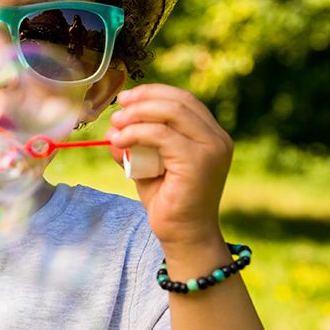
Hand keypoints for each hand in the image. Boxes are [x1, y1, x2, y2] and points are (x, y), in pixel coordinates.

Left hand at [105, 84, 231, 249]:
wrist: (184, 236)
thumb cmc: (168, 202)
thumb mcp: (147, 166)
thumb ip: (134, 145)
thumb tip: (111, 128)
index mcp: (211, 136)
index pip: (183, 100)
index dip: (153, 93)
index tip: (126, 99)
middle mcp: (217, 138)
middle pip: (179, 100)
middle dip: (144, 99)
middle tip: (118, 109)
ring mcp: (211, 148)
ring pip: (171, 112)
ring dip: (137, 114)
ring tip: (116, 125)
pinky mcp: (198, 161)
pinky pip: (161, 135)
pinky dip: (136, 132)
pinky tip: (119, 141)